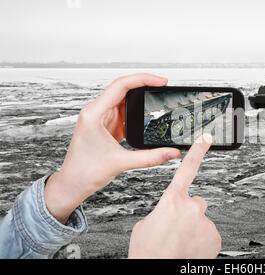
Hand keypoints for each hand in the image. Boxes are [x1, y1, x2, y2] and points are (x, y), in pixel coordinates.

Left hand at [44, 74, 180, 223]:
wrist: (72, 184)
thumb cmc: (85, 172)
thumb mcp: (121, 163)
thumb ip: (150, 158)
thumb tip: (172, 152)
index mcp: (94, 114)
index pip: (121, 86)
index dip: (143, 79)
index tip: (161, 81)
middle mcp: (96, 111)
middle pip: (124, 88)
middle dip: (145, 85)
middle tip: (163, 87)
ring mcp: (101, 118)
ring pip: (124, 100)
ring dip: (141, 99)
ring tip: (158, 99)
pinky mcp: (106, 126)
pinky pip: (124, 112)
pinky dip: (137, 112)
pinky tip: (148, 116)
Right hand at [128, 134, 221, 258]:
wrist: (156, 269)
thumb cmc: (147, 250)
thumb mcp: (146, 223)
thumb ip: (163, 210)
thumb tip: (170, 213)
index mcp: (172, 199)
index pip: (187, 168)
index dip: (197, 151)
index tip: (206, 137)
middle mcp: (192, 207)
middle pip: (195, 202)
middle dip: (188, 212)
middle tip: (176, 228)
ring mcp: (206, 222)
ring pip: (201, 220)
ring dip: (193, 228)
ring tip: (180, 242)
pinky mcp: (215, 237)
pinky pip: (208, 234)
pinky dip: (201, 241)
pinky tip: (190, 248)